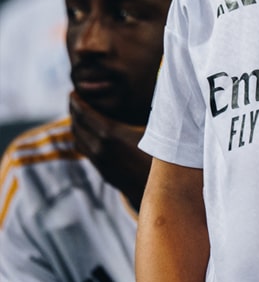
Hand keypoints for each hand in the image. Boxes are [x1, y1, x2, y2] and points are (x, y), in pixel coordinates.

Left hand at [70, 90, 151, 211]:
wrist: (161, 191)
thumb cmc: (161, 154)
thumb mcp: (154, 128)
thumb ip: (148, 110)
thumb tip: (158, 91)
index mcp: (110, 133)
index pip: (84, 113)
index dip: (76, 101)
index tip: (74, 90)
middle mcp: (100, 148)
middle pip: (77, 125)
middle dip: (73, 111)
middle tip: (75, 98)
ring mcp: (99, 162)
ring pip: (78, 140)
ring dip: (76, 126)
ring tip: (81, 114)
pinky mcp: (103, 172)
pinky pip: (85, 151)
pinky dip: (82, 138)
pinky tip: (91, 133)